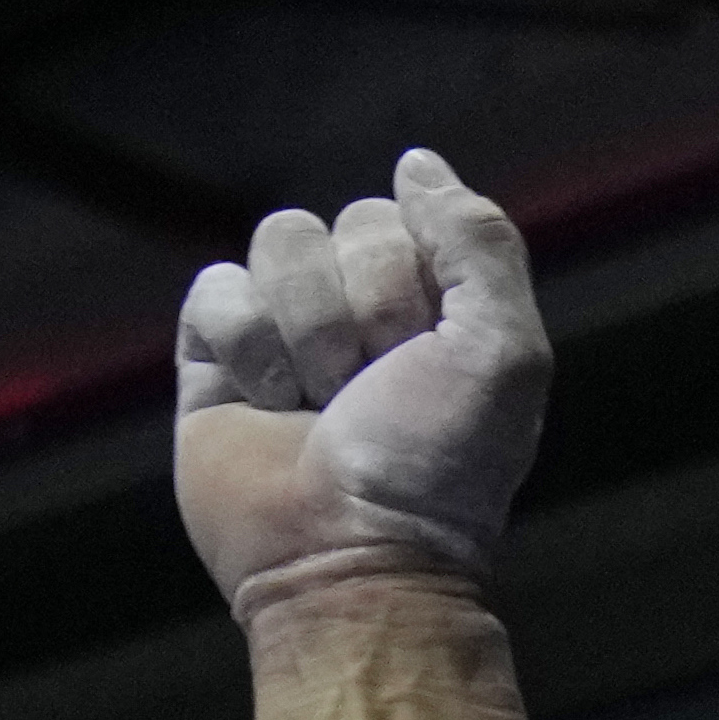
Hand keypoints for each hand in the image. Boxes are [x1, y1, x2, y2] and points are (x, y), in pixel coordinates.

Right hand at [171, 149, 553, 615]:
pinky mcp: (215, 362)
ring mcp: (286, 333)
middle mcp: (361, 312)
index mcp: (434, 307)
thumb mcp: (504, 350)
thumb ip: (479, 242)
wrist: (350, 556)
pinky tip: (267, 404)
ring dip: (305, 328)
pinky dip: (245, 346)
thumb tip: (416, 163)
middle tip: (371, 390)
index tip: (425, 353)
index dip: (412, 277)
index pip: (405, 213)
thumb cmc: (438, 468)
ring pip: (275, 243)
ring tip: (319, 403)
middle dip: (363, 309)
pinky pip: (214, 290)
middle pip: (340, 222)